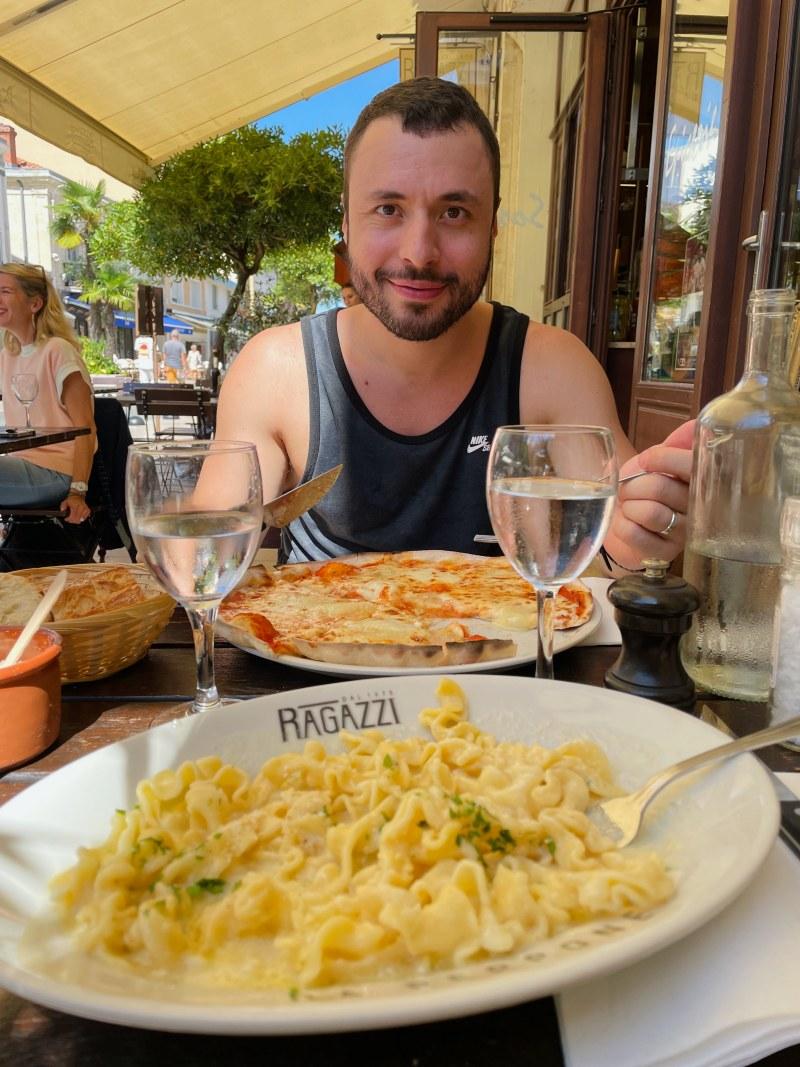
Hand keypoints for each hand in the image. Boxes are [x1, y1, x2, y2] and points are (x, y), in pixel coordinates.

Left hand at [60, 492, 90, 524]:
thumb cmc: (72, 499)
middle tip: (69, 520)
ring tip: (73, 519)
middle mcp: (81, 508)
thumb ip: (63, 506)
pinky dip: (82, 519)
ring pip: (81, 519)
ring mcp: (85, 509)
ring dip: (77, 521)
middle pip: (77, 519)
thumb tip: (62, 510)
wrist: (78, 495)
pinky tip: (79, 519)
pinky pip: (86, 517)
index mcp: (75, 506)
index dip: (69, 519)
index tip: (66, 519)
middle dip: (72, 521)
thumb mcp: (65, 501)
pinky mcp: (88, 510)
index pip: (73, 516)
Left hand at [604, 420, 694, 569]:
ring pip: (651, 513)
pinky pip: (636, 534)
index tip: (645, 461)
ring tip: (628, 506)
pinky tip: (627, 524)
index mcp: (699, 482)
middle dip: (633, 485)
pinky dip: (622, 526)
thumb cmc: (641, 489)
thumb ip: (674, 445)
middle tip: (628, 489)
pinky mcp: (663, 553)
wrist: (623, 521)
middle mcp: (697, 508)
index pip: (690, 464)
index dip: (661, 458)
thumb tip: (696, 425)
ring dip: (629, 505)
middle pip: (661, 488)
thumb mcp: (655, 463)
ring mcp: (683, 533)